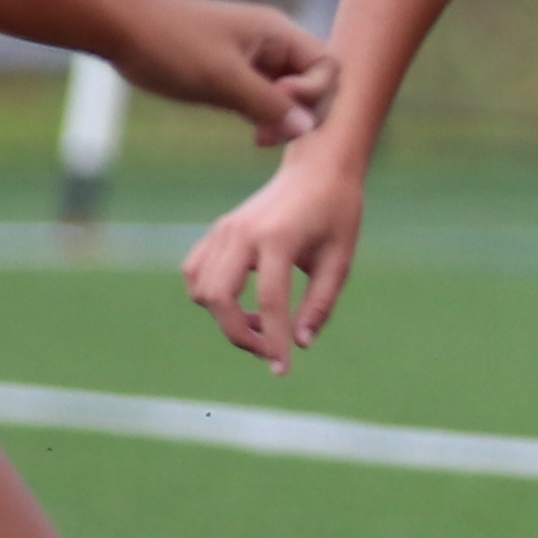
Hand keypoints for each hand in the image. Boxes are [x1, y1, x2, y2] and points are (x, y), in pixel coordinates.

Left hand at [112, 0, 335, 147]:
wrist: (118, 27)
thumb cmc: (169, 44)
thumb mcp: (222, 79)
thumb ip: (268, 104)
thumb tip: (308, 128)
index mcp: (277, 32)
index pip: (328, 65)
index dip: (315, 92)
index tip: (279, 101)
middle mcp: (271, 42)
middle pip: (313, 82)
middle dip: (302, 111)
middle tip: (269, 135)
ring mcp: (252, 57)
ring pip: (289, 94)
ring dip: (282, 119)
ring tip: (259, 139)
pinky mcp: (232, 72)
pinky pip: (265, 97)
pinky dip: (264, 116)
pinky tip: (252, 135)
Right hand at [187, 148, 366, 368]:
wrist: (318, 167)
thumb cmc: (337, 212)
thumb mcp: (340, 259)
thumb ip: (321, 303)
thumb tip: (300, 344)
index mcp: (278, 238)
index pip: (269, 301)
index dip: (273, 341)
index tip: (282, 370)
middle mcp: (243, 233)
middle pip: (219, 298)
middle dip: (239, 334)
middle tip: (270, 349)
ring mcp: (224, 230)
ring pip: (201, 288)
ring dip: (225, 317)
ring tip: (263, 321)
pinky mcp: (217, 231)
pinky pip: (197, 273)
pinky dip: (211, 296)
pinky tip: (244, 302)